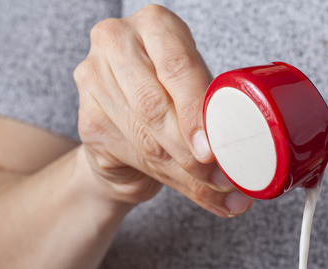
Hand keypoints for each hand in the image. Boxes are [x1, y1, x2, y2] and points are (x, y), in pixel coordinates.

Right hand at [73, 4, 251, 216]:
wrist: (130, 123)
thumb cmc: (174, 99)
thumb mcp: (199, 95)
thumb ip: (215, 121)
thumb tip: (241, 172)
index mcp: (156, 25)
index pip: (177, 68)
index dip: (195, 113)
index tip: (212, 149)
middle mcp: (117, 42)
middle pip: (155, 106)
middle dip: (190, 150)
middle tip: (216, 175)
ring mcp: (94, 78)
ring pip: (145, 138)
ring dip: (182, 170)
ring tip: (209, 184)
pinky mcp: (86, 119)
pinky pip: (132, 155)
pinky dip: (165, 176)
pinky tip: (184, 182)